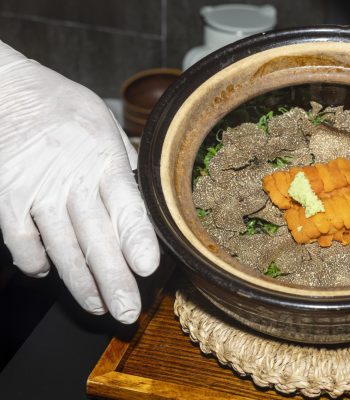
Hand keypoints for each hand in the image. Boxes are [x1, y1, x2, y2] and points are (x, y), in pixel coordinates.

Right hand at [0, 42, 159, 322]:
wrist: (5, 89)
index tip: (147, 268)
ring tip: (99, 307)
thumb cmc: (61, 106)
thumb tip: (145, 192)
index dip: (137, 239)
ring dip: (81, 283)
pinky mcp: (6, 199)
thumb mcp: (103, 122)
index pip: (126, 205)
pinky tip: (47, 274)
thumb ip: (124, 161)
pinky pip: (22, 242)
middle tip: (128, 311)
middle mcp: (72, 180)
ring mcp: (36, 192)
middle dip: (113, 279)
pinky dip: (35, 262)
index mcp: (103, 159)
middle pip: (97, 238)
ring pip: (62, 248)